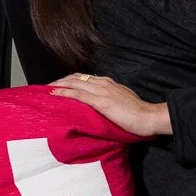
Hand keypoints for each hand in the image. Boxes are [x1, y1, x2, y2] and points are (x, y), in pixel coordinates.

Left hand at [48, 73, 171, 138]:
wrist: (149, 117)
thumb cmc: (138, 114)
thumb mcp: (122, 102)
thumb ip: (110, 100)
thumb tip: (101, 106)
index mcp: (108, 83)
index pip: (84, 78)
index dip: (70, 80)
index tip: (59, 84)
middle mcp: (103, 83)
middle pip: (76, 78)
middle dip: (60, 81)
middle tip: (47, 87)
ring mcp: (102, 91)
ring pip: (74, 83)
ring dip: (58, 85)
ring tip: (46, 89)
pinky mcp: (101, 101)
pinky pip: (78, 94)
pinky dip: (64, 92)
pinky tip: (55, 94)